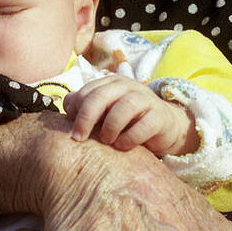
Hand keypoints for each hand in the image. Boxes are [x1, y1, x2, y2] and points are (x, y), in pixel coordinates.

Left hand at [64, 75, 197, 154]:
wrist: (164, 127)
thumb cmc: (127, 121)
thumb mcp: (105, 112)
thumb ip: (86, 107)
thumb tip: (67, 107)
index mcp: (110, 84)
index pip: (87, 91)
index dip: (75, 108)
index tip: (70, 127)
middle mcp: (127, 87)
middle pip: (100, 96)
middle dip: (85, 118)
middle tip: (78, 138)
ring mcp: (145, 100)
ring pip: (123, 108)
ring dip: (109, 128)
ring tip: (106, 141)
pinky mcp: (159, 117)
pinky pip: (142, 127)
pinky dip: (128, 139)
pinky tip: (121, 147)